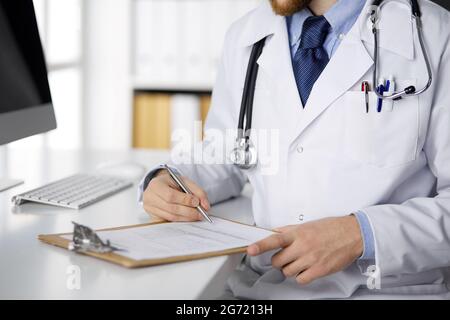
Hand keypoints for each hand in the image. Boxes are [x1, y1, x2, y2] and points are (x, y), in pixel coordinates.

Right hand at [143, 170, 209, 221]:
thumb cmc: (172, 183)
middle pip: (171, 208)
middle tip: (200, 213)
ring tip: (197, 216)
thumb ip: (198, 191)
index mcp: (156, 184)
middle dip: (188, 211)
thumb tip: (206, 206)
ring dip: (186, 218)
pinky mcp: (153, 216)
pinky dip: (181, 220)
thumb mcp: (185, 181)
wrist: (161, 186)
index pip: (170, 195)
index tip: (196, 202)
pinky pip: (169, 220)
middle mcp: (149, 197)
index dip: (184, 200)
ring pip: (171, 216)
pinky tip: (189, 218)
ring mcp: (150, 208)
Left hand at [247, 216, 362, 284]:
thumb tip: (274, 232)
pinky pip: (301, 279)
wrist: (352, 234)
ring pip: (287, 272)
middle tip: (287, 257)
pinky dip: (301, 276)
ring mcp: (311, 259)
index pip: (274, 239)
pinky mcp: (319, 270)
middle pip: (278, 261)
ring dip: (290, 269)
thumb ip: (289, 230)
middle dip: (279, 261)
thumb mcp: (307, 225)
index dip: (261, 245)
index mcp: (298, 233)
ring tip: (300, 261)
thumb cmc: (331, 228)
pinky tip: (307, 269)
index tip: (250, 249)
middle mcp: (302, 246)